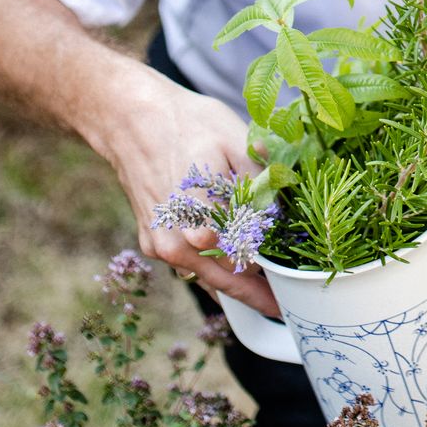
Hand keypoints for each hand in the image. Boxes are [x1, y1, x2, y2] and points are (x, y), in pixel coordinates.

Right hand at [92, 72, 280, 316]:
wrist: (131, 118)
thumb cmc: (188, 125)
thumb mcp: (235, 143)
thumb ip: (261, 184)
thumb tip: (282, 216)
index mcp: (198, 219)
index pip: (245, 261)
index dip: (272, 273)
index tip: (294, 284)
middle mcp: (175, 242)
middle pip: (226, 282)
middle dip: (257, 295)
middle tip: (285, 307)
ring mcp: (160, 246)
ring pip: (207, 279)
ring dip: (237, 286)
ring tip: (268, 295)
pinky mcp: (153, 243)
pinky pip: (191, 267)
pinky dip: (214, 271)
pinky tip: (240, 274)